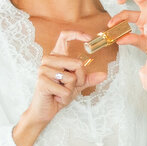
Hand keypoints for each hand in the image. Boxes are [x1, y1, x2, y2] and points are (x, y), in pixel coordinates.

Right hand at [14, 31, 107, 145]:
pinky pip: (66, 89)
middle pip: (77, 63)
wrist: (45, 111)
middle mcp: (48, 60)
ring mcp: (43, 70)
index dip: (77, 34)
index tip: (89, 38)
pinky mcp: (42, 82)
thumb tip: (104, 74)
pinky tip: (56, 97)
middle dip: (79, 79)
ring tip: (60, 92)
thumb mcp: (76, 85)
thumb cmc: (58, 95)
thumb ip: (87, 79)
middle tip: (69, 87)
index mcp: (56, 57)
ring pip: (72, 77)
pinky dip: (65, 97)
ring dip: (70, 89)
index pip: (64, 37)